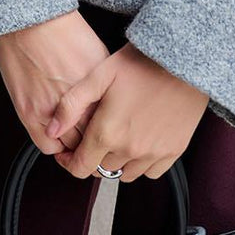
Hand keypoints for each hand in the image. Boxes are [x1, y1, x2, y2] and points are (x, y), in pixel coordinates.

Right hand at [0, 9, 113, 154]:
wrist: (32, 22)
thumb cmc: (64, 31)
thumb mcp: (98, 54)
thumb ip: (106, 83)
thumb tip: (112, 101)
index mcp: (99, 88)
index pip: (113, 125)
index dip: (112, 131)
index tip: (110, 131)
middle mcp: (79, 102)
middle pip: (95, 140)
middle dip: (97, 143)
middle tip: (96, 142)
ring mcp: (53, 110)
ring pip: (72, 148)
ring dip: (76, 148)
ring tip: (77, 142)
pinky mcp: (30, 113)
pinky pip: (47, 146)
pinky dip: (55, 147)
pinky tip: (58, 138)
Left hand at [44, 42, 209, 181]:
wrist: (183, 60)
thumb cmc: (141, 63)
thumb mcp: (99, 75)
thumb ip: (71, 105)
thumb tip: (51, 131)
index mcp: (107, 133)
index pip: (80, 168)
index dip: (69, 163)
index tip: (68, 153)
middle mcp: (130, 149)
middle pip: (102, 169)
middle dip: (94, 156)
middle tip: (96, 136)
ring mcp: (154, 153)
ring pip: (126, 174)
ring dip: (118, 161)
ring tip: (119, 137)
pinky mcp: (174, 151)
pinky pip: (151, 172)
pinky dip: (142, 164)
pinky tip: (140, 142)